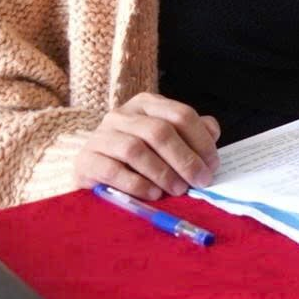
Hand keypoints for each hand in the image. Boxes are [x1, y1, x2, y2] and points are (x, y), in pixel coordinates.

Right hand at [73, 92, 218, 199]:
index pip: (181, 115)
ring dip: (162, 172)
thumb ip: (190, 132)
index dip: (201, 140)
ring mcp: (101, 136)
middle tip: (200, 181)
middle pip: (160, 132)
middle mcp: (122, 115)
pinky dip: (137, 184)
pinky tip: (152, 194)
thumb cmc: (134, 155)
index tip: (212, 165)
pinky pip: (113, 170)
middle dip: (185, 159)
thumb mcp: (163, 139)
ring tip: (177, 190)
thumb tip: (212, 133)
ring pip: (136, 149)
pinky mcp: (86, 160)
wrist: (91, 168)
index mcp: (147, 104)